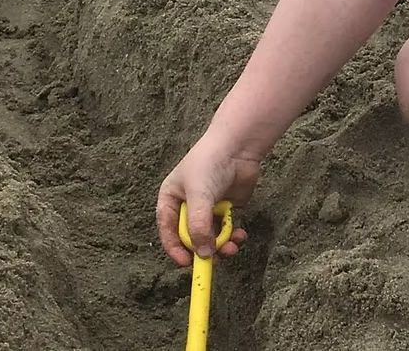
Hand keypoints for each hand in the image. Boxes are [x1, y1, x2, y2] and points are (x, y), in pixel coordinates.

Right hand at [156, 133, 256, 266]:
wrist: (239, 145)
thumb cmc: (210, 163)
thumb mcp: (199, 195)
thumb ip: (198, 226)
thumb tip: (203, 255)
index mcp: (171, 199)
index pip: (168, 230)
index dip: (175, 249)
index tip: (188, 263)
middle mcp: (187, 205)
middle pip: (191, 237)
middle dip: (203, 249)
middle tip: (216, 258)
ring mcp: (207, 207)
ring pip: (210, 236)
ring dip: (221, 245)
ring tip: (233, 246)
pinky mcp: (226, 207)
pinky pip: (226, 230)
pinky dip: (232, 236)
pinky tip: (240, 235)